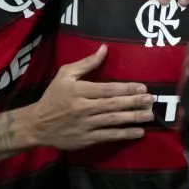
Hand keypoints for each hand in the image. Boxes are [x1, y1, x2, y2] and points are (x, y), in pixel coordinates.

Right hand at [21, 45, 153, 149]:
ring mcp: (85, 125)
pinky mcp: (86, 139)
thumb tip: (104, 49)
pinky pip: (108, 136)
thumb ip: (86, 63)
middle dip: (134, 102)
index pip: (107, 89)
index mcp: (79, 91)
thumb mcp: (65, 75)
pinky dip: (124, 134)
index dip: (126, 88)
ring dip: (133, 118)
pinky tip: (139, 132)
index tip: (143, 87)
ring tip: (150, 115)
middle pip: (113, 105)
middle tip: (151, 100)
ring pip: (113, 121)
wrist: (37, 125)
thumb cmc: (53, 97)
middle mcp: (83, 108)